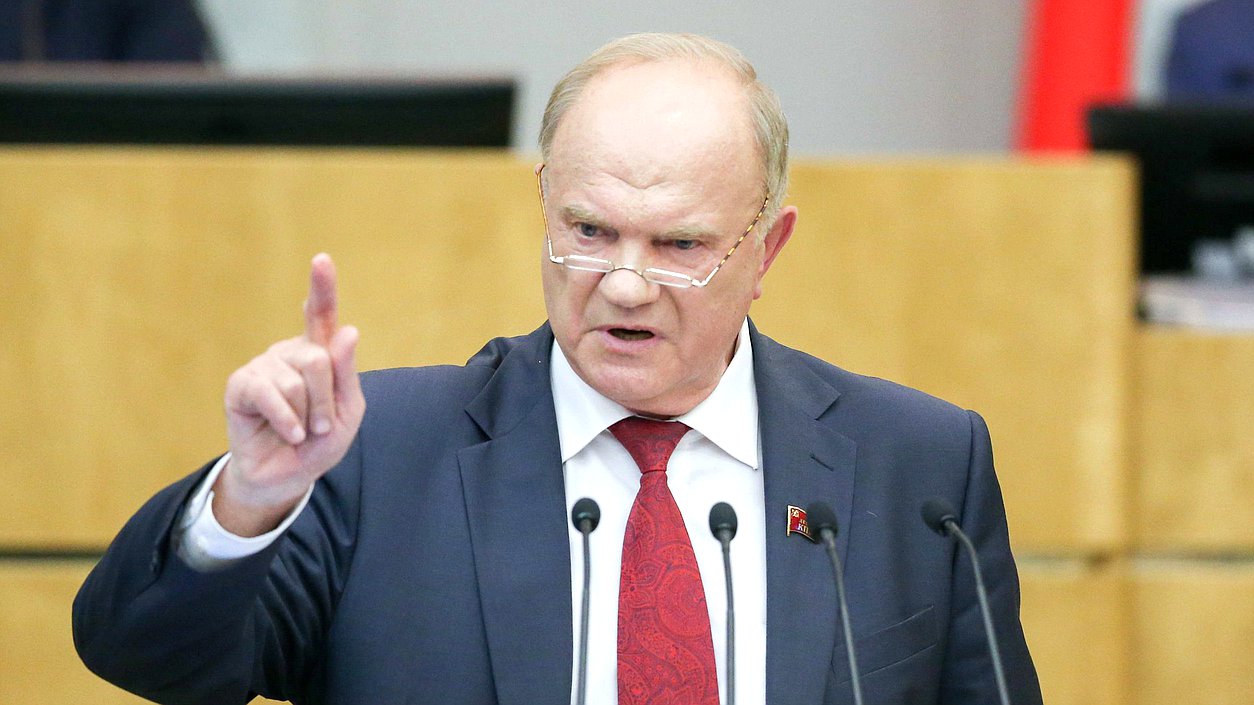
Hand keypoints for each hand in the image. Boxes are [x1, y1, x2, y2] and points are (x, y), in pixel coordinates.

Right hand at [213, 254, 364, 535]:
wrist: (287, 476)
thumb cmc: (320, 441)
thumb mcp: (348, 412)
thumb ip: (347, 373)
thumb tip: (347, 330)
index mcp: (320, 353)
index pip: (322, 316)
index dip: (322, 287)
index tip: (321, 260)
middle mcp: (290, 352)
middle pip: (319, 360)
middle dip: (326, 402)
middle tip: (322, 425)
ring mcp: (264, 366)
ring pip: (296, 381)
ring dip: (307, 417)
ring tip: (301, 430)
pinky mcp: (241, 385)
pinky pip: (270, 394)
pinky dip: (287, 422)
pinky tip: (289, 434)